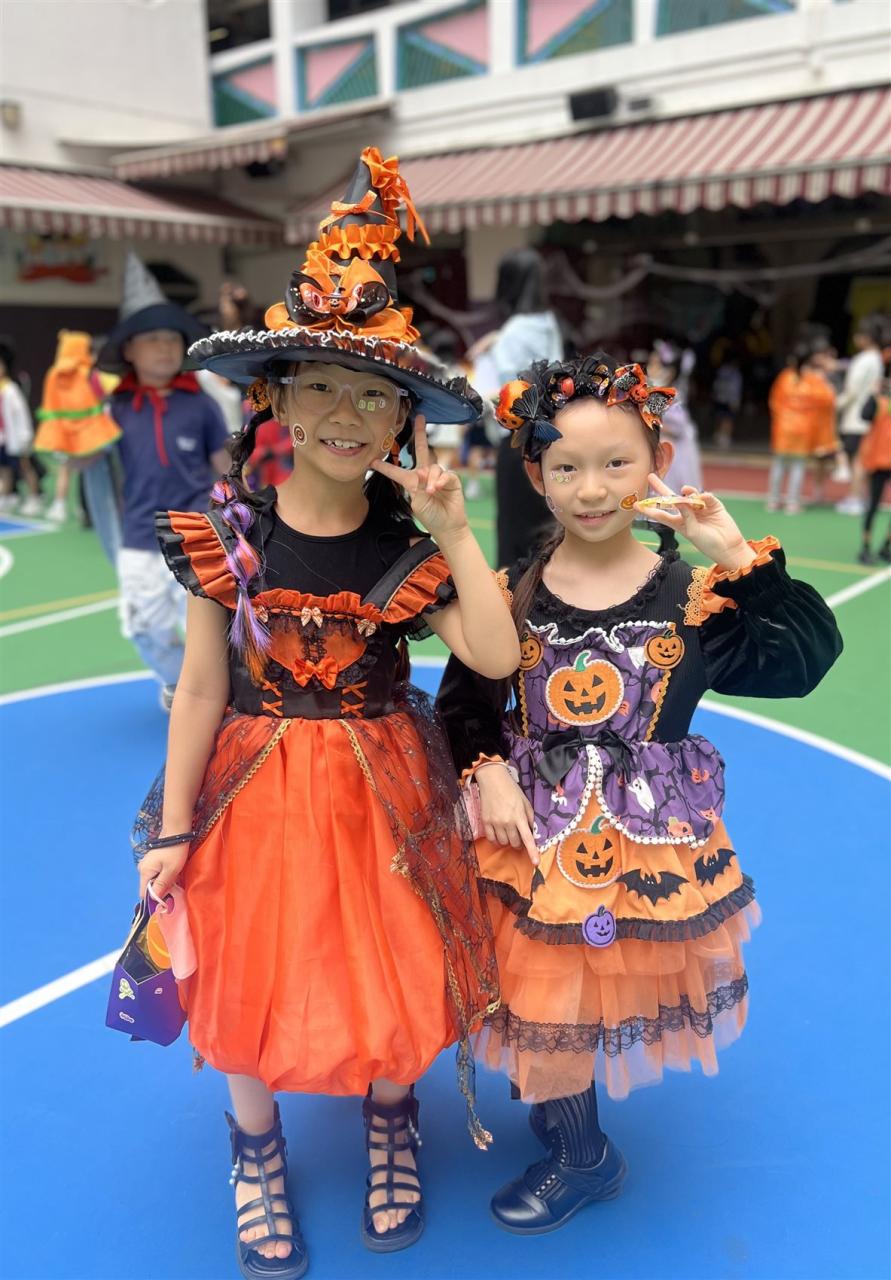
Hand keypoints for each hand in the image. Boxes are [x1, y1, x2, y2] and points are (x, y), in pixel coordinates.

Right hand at [138, 842, 188, 900]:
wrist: (177, 831)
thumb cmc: (174, 851)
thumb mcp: (171, 871)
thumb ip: (161, 886)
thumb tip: (155, 901)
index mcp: (144, 872)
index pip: (144, 894)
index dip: (154, 899)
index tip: (166, 900)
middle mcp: (142, 869)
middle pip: (149, 888)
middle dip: (160, 891)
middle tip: (174, 888)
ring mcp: (147, 865)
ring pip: (153, 881)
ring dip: (163, 883)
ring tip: (175, 879)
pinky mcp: (152, 862)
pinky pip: (156, 875)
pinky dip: (164, 877)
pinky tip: (172, 873)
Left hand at [370, 416, 468, 540]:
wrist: (447, 526)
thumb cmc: (430, 516)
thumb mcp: (417, 501)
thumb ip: (417, 486)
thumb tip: (424, 472)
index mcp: (412, 481)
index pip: (397, 471)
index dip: (385, 466)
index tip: (372, 461)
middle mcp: (426, 474)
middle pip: (422, 449)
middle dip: (421, 433)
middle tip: (420, 417)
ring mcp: (439, 476)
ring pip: (433, 467)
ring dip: (430, 479)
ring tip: (430, 491)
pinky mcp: (452, 480)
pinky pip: (446, 474)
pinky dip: (440, 480)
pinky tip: (437, 488)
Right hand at [475, 765, 539, 864]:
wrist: (492, 780)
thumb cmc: (511, 790)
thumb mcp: (525, 802)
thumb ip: (530, 818)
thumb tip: (534, 832)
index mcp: (519, 816)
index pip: (527, 838)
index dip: (532, 852)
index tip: (536, 863)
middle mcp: (507, 821)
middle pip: (515, 843)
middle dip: (519, 843)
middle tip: (518, 836)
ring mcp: (495, 822)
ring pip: (503, 843)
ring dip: (508, 841)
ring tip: (508, 832)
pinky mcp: (485, 822)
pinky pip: (491, 839)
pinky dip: (496, 840)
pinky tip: (498, 834)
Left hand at [636, 473, 755, 570]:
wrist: (728, 547)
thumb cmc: (708, 544)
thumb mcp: (692, 532)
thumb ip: (686, 515)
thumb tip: (681, 498)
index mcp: (678, 523)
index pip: (661, 514)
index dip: (649, 509)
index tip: (635, 504)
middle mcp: (687, 514)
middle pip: (671, 498)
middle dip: (661, 487)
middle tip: (650, 477)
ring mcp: (700, 508)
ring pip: (689, 496)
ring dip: (686, 492)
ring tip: (686, 490)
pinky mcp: (713, 505)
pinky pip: (706, 497)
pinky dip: (703, 496)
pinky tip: (702, 498)